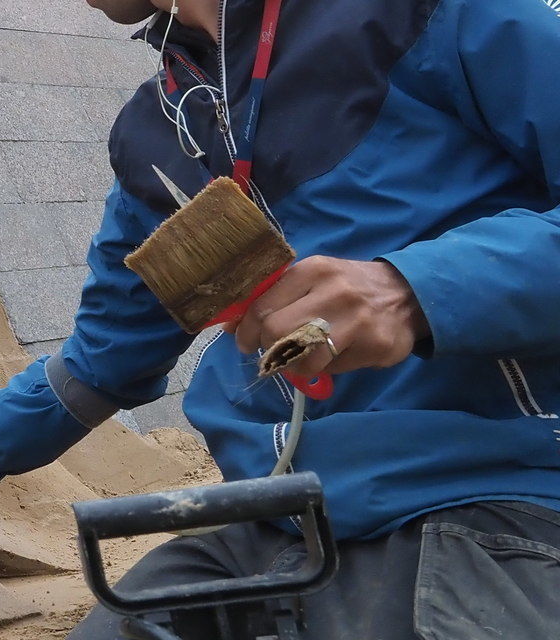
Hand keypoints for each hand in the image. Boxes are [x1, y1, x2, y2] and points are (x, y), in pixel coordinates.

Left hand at [231, 256, 426, 377]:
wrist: (409, 293)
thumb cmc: (347, 287)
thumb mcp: (311, 279)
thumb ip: (274, 297)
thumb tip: (231, 325)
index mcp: (312, 270)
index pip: (262, 307)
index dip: (246, 331)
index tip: (244, 342)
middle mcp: (334, 292)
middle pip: (276, 333)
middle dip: (268, 349)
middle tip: (274, 352)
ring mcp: (358, 320)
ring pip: (304, 359)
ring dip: (296, 366)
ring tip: (303, 358)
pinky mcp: (378, 346)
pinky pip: (335, 369)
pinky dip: (326, 369)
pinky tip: (335, 355)